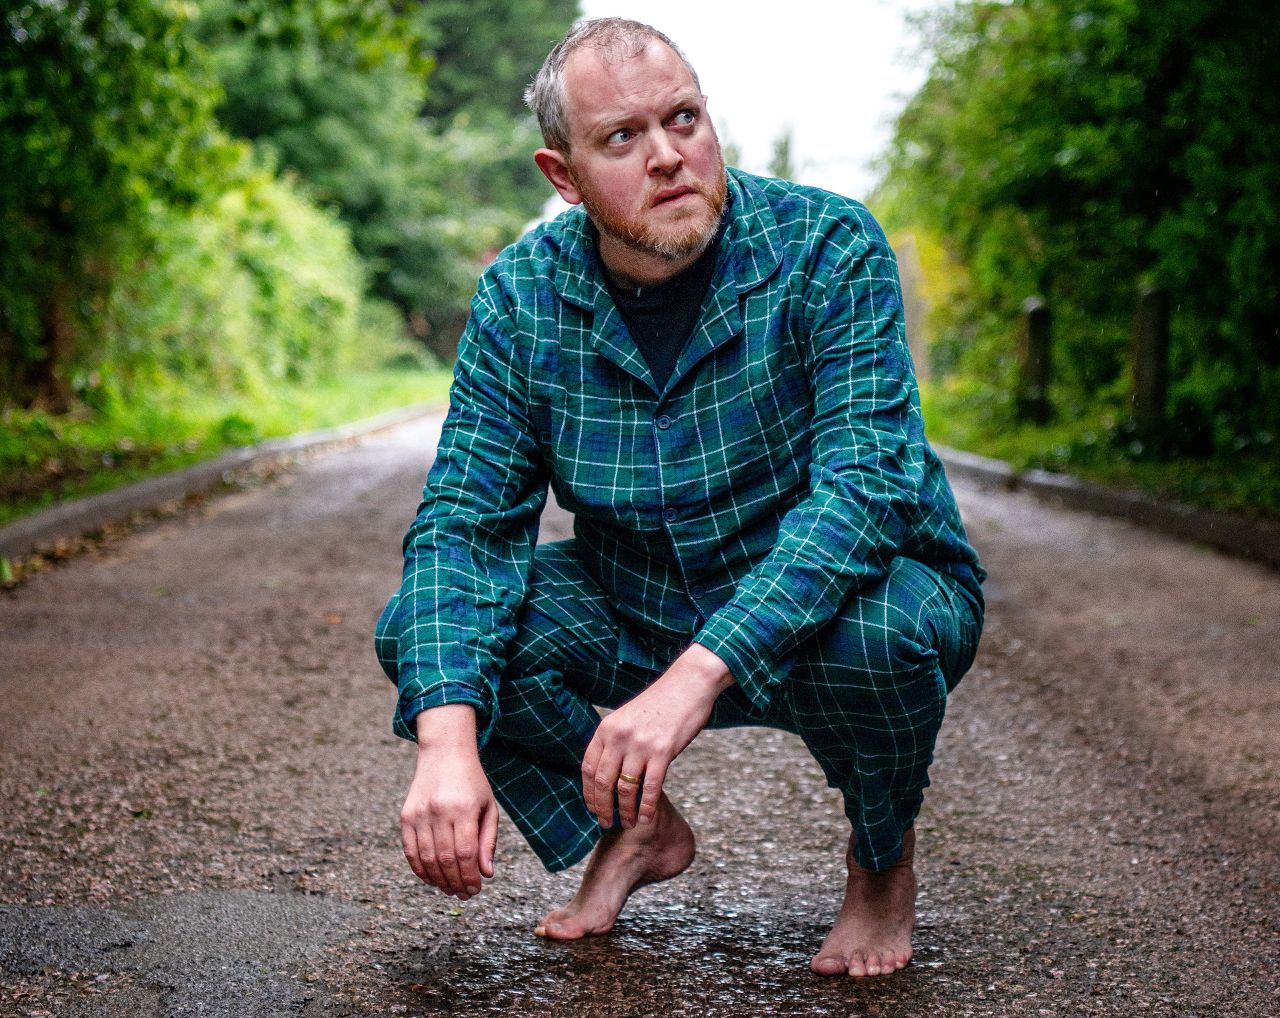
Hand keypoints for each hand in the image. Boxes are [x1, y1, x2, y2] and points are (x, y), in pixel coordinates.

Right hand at [400, 705, 497, 899]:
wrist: (445, 754)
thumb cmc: (472, 783)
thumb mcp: (488, 807)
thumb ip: (487, 841)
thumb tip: (486, 874)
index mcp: (465, 808)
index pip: (466, 853)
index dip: (469, 877)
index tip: (475, 890)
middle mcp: (440, 810)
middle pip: (445, 859)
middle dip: (455, 883)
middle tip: (463, 895)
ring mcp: (420, 813)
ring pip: (427, 858)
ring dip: (438, 881)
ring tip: (450, 889)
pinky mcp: (406, 815)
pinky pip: (410, 850)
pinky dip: (419, 869)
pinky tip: (431, 878)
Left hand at [581, 643, 733, 829]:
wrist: (688, 684)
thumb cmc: (660, 704)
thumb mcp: (627, 718)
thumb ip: (616, 742)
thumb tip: (609, 775)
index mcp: (606, 728)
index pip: (589, 768)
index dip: (589, 793)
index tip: (592, 808)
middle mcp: (619, 737)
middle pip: (603, 782)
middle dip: (603, 808)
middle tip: (606, 823)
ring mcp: (640, 744)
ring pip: (625, 788)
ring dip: (626, 811)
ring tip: (628, 823)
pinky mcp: (662, 751)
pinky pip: (650, 787)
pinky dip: (646, 806)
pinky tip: (646, 817)